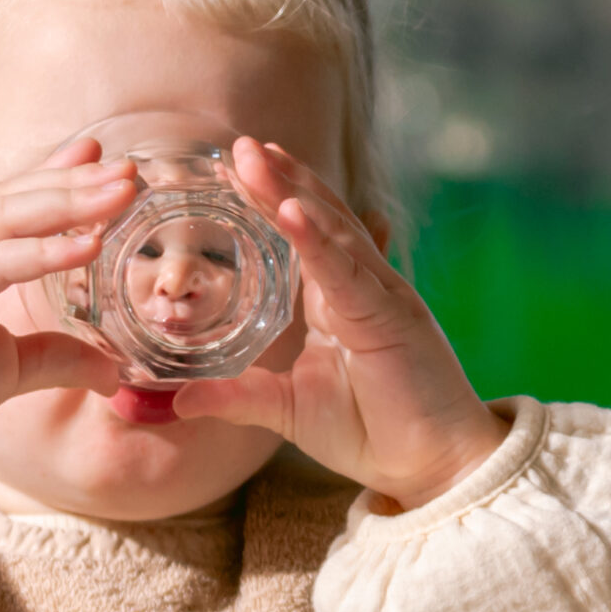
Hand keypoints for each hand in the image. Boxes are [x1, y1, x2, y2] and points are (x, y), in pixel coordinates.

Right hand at [0, 142, 135, 449]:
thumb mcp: (8, 369)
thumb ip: (55, 357)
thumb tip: (113, 371)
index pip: (7, 200)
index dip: (53, 173)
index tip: (101, 156)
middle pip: (13, 198)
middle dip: (74, 180)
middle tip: (130, 169)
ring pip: (4, 217)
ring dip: (68, 201)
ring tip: (122, 192)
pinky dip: (42, 250)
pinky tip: (89, 243)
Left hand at [173, 138, 505, 508]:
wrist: (432, 466)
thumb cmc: (372, 432)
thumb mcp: (288, 411)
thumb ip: (237, 398)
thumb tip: (178, 400)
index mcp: (337, 300)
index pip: (301, 237)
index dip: (272, 199)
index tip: (234, 169)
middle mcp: (359, 286)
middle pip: (317, 218)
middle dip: (279, 179)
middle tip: (238, 144)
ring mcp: (380, 294)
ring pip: (331, 232)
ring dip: (293, 191)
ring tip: (256, 158)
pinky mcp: (393, 314)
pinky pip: (348, 270)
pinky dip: (318, 240)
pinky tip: (292, 211)